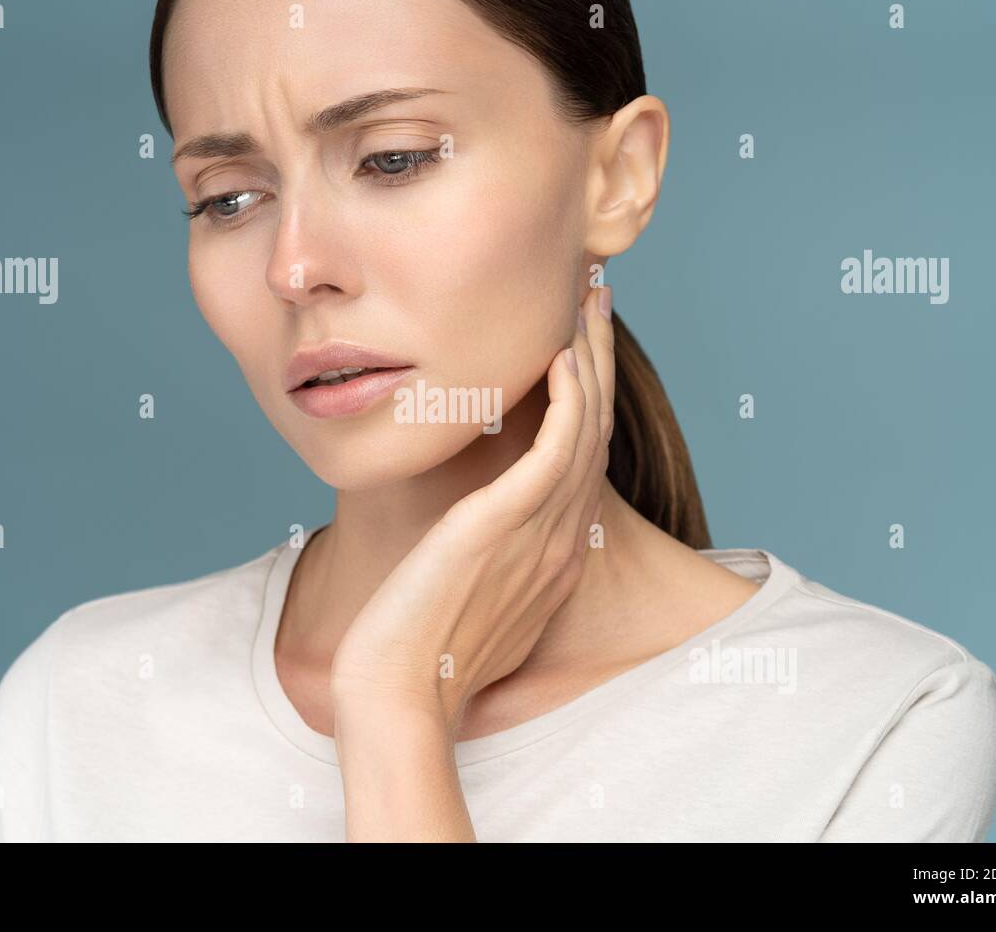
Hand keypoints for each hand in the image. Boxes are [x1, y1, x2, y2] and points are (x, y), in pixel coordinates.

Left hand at [329, 284, 615, 731]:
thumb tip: (468, 530)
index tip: (579, 345)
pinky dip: (568, 398)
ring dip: (589, 359)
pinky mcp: (506, 524)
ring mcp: (540, 532)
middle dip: (597, 359)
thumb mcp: (466, 596)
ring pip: (584, 427)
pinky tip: (563, 355)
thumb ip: (484, 556)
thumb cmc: (417, 654)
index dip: (588, 395)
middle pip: (594, 429)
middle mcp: (560, 539)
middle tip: (594, 300)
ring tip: (586, 302)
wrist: (397, 695)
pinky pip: (557, 447)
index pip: (582, 457)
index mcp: (554, 554)